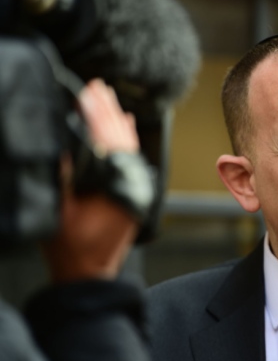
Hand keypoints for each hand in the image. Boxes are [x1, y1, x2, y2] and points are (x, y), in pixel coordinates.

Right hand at [41, 79, 140, 281]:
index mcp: (117, 183)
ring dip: (117, 122)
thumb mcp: (58, 209)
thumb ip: (62, 174)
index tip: (88, 91)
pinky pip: (132, 159)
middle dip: (108, 111)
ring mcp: (135, 187)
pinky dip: (127, 140)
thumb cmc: (72, 246)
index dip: (96, 113)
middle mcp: (132, 182)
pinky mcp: (132, 193)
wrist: (89, 273)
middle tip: (98, 87)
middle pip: (121, 137)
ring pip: (129, 146)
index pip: (108, 138)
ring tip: (107, 99)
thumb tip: (60, 139)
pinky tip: (125, 125)